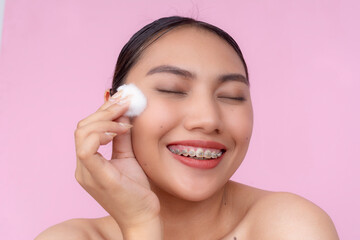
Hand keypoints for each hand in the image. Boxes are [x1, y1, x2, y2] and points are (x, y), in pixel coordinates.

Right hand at [74, 93, 159, 230]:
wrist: (143, 216)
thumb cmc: (136, 189)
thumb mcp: (128, 156)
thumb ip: (122, 136)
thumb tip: (124, 112)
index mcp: (89, 162)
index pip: (87, 128)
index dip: (103, 111)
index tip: (122, 99)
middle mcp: (83, 167)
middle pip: (83, 127)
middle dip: (105, 110)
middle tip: (126, 102)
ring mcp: (87, 173)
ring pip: (82, 133)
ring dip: (106, 120)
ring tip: (126, 121)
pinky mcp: (98, 178)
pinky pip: (87, 149)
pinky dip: (102, 133)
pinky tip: (120, 130)